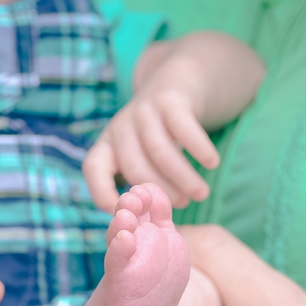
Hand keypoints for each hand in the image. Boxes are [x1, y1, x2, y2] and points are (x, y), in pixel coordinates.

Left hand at [83, 55, 220, 211]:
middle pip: (135, 166)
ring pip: (160, 151)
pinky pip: (184, 128)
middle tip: (182, 206)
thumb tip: (150, 224)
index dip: (101, 192)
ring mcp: (145, 109)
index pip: (93, 168)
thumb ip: (142, 180)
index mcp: (109, 143)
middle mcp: (122, 126)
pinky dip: (199, 149)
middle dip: (159, 191)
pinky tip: (212, 163)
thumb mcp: (143, 153)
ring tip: (201, 194)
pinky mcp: (171, 98)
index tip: (122, 213)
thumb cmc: (162, 132)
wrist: (181, 80)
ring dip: (182, 177)